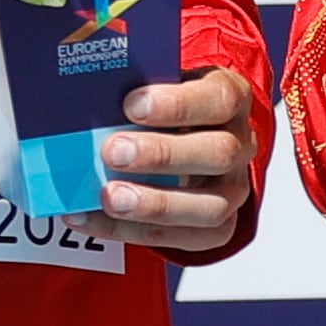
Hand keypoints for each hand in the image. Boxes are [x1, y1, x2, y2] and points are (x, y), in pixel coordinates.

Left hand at [93, 67, 259, 253]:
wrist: (183, 140)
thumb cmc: (163, 109)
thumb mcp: (154, 86)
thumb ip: (130, 86)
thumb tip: (86, 93)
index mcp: (230, 99)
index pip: (220, 99)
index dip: (178, 104)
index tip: (131, 104)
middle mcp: (239, 145)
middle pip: (219, 154)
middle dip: (162, 156)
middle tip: (113, 152)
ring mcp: (233, 190)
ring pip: (211, 207)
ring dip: (155, 204)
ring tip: (109, 197)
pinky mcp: (217, 227)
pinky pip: (184, 239)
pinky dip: (131, 231)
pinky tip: (92, 218)